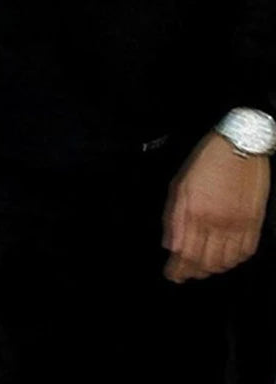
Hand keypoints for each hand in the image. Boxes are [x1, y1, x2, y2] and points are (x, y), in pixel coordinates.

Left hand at [162, 132, 269, 282]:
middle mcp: (217, 222)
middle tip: (183, 275)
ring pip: (225, 261)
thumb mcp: (180, 184)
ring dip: (211, 269)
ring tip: (201, 270)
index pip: (184, 252)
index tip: (171, 274)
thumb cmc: (207, 161)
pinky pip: (245, 252)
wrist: (240, 147)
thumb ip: (173, 217)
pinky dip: (234, 261)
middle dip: (192, 272)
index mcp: (195, 211)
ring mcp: (238, 224)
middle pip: (204, 261)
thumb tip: (169, 243)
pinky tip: (225, 260)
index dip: (177, 268)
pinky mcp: (254, 223)